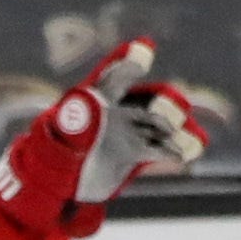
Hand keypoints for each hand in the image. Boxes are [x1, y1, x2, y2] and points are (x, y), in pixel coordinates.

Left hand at [0, 35, 205, 236]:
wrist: (53, 190)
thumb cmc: (50, 160)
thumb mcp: (57, 143)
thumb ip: (75, 124)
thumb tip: (89, 101)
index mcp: (91, 101)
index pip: (110, 78)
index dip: (125, 63)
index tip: (143, 49)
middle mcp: (115, 110)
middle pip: (147, 98)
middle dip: (163, 103)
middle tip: (170, 118)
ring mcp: (129, 130)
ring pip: (160, 124)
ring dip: (176, 128)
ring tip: (190, 140)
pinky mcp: (136, 152)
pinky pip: (161, 148)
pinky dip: (175, 149)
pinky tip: (187, 152)